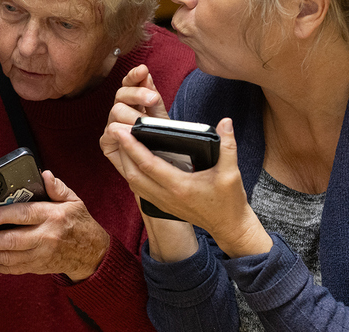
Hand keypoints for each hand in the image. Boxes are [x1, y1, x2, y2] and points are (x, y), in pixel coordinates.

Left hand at [0, 170, 108, 281]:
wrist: (91, 252)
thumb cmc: (78, 223)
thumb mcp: (73, 201)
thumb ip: (57, 187)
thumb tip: (44, 175)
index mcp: (53, 216)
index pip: (22, 214)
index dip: (0, 215)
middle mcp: (46, 237)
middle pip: (12, 240)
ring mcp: (42, 254)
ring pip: (10, 257)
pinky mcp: (38, 266)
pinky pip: (14, 269)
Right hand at [100, 64, 169, 167]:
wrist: (161, 167)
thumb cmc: (161, 143)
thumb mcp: (161, 118)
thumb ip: (152, 97)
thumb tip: (145, 74)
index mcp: (133, 103)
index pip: (129, 83)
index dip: (134, 76)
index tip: (143, 70)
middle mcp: (120, 112)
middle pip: (121, 94)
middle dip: (137, 94)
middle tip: (152, 99)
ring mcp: (112, 126)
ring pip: (116, 110)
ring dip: (132, 114)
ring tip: (144, 119)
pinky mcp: (107, 143)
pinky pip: (110, 132)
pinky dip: (119, 130)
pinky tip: (129, 131)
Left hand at [109, 118, 271, 259]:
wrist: (229, 227)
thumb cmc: (230, 202)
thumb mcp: (232, 173)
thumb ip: (228, 145)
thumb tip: (226, 121)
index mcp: (180, 186)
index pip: (148, 164)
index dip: (132, 146)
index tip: (122, 131)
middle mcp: (166, 196)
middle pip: (133, 173)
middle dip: (123, 152)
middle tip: (116, 131)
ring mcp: (162, 202)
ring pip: (134, 182)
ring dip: (125, 163)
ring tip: (122, 143)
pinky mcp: (162, 205)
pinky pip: (140, 189)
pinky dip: (133, 174)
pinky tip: (133, 162)